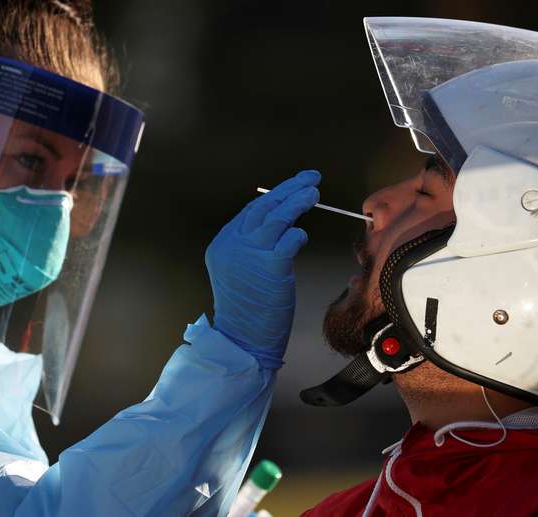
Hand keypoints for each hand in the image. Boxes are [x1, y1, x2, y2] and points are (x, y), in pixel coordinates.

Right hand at [205, 170, 320, 367]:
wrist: (242, 338)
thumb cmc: (247, 311)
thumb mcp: (240, 272)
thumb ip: (252, 249)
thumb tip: (281, 228)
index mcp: (224, 244)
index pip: (251, 211)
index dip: (274, 196)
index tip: (292, 187)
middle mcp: (234, 244)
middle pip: (264, 206)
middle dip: (289, 188)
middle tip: (309, 178)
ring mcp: (251, 253)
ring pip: (277, 216)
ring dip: (298, 201)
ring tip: (314, 192)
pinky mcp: (270, 265)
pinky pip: (290, 239)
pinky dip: (299, 234)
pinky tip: (303, 235)